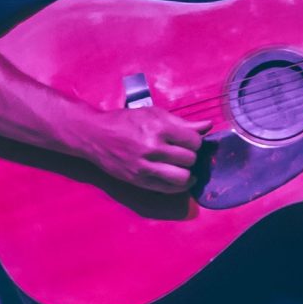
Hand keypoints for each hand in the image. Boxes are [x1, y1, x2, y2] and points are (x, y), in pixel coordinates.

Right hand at [75, 104, 209, 193]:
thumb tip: (208, 126)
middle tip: (184, 152)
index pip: (194, 141)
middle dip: (191, 155)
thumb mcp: (154, 114)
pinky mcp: (138, 180)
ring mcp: (144, 167)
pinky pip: (167, 189)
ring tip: (183, 167)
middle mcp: (152, 148)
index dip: (196, 141)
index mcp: (158, 129)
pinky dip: (178, 186)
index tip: (189, 141)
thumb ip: (183, 123)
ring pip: (182, 177)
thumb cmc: (126, 121)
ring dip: (187, 173)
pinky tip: (179, 179)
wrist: (94, 135)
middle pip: (190, 159)